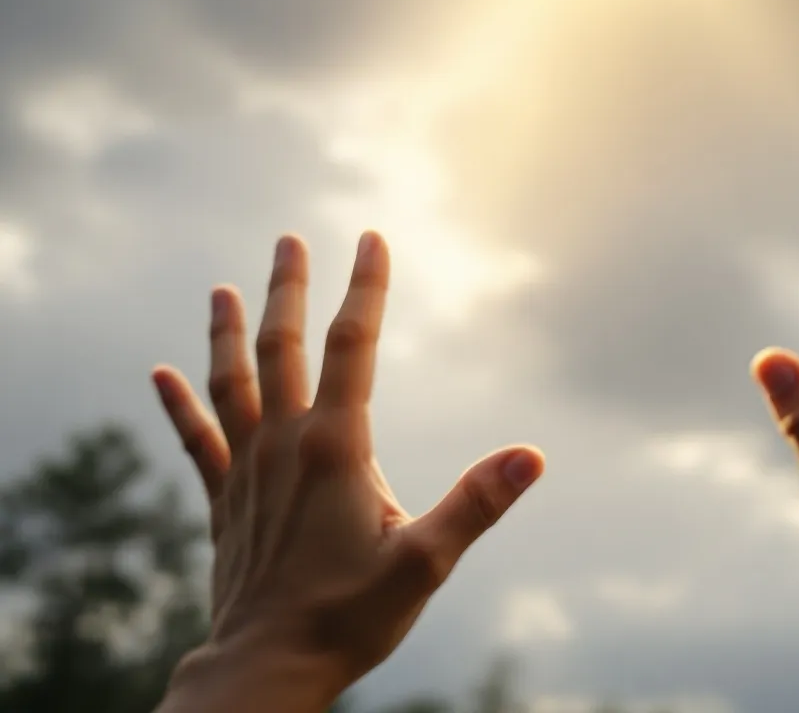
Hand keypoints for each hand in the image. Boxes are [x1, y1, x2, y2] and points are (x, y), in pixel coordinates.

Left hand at [151, 232, 544, 711]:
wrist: (264, 668)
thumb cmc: (348, 618)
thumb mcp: (425, 562)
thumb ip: (476, 504)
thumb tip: (531, 456)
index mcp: (335, 448)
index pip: (351, 347)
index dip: (364, 288)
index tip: (371, 238)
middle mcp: (284, 446)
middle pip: (282, 348)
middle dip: (289, 289)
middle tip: (290, 239)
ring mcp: (247, 472)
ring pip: (232, 382)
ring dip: (228, 332)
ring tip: (224, 290)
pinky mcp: (224, 502)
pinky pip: (198, 439)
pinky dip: (179, 404)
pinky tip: (161, 374)